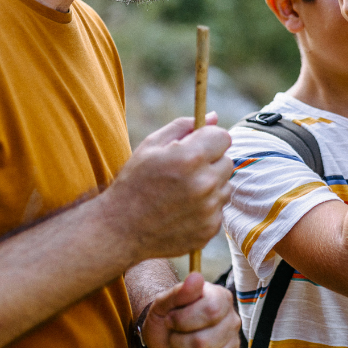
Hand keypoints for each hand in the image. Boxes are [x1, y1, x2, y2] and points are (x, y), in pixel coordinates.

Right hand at [101, 112, 232, 260]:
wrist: (120, 230)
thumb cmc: (134, 182)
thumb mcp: (151, 145)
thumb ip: (184, 126)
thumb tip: (213, 117)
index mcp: (191, 158)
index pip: (223, 137)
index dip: (210, 139)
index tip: (198, 146)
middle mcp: (205, 183)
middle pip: (227, 161)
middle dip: (211, 162)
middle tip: (186, 171)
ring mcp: (209, 209)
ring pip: (225, 186)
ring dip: (211, 185)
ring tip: (183, 192)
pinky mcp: (210, 229)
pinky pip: (219, 209)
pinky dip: (206, 208)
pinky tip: (182, 210)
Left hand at [142, 272, 240, 347]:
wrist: (168, 334)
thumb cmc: (169, 315)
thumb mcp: (165, 302)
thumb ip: (179, 291)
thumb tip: (196, 277)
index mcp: (222, 300)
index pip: (210, 312)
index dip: (183, 320)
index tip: (171, 319)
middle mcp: (233, 322)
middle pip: (203, 342)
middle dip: (177, 342)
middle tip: (174, 336)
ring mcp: (234, 347)